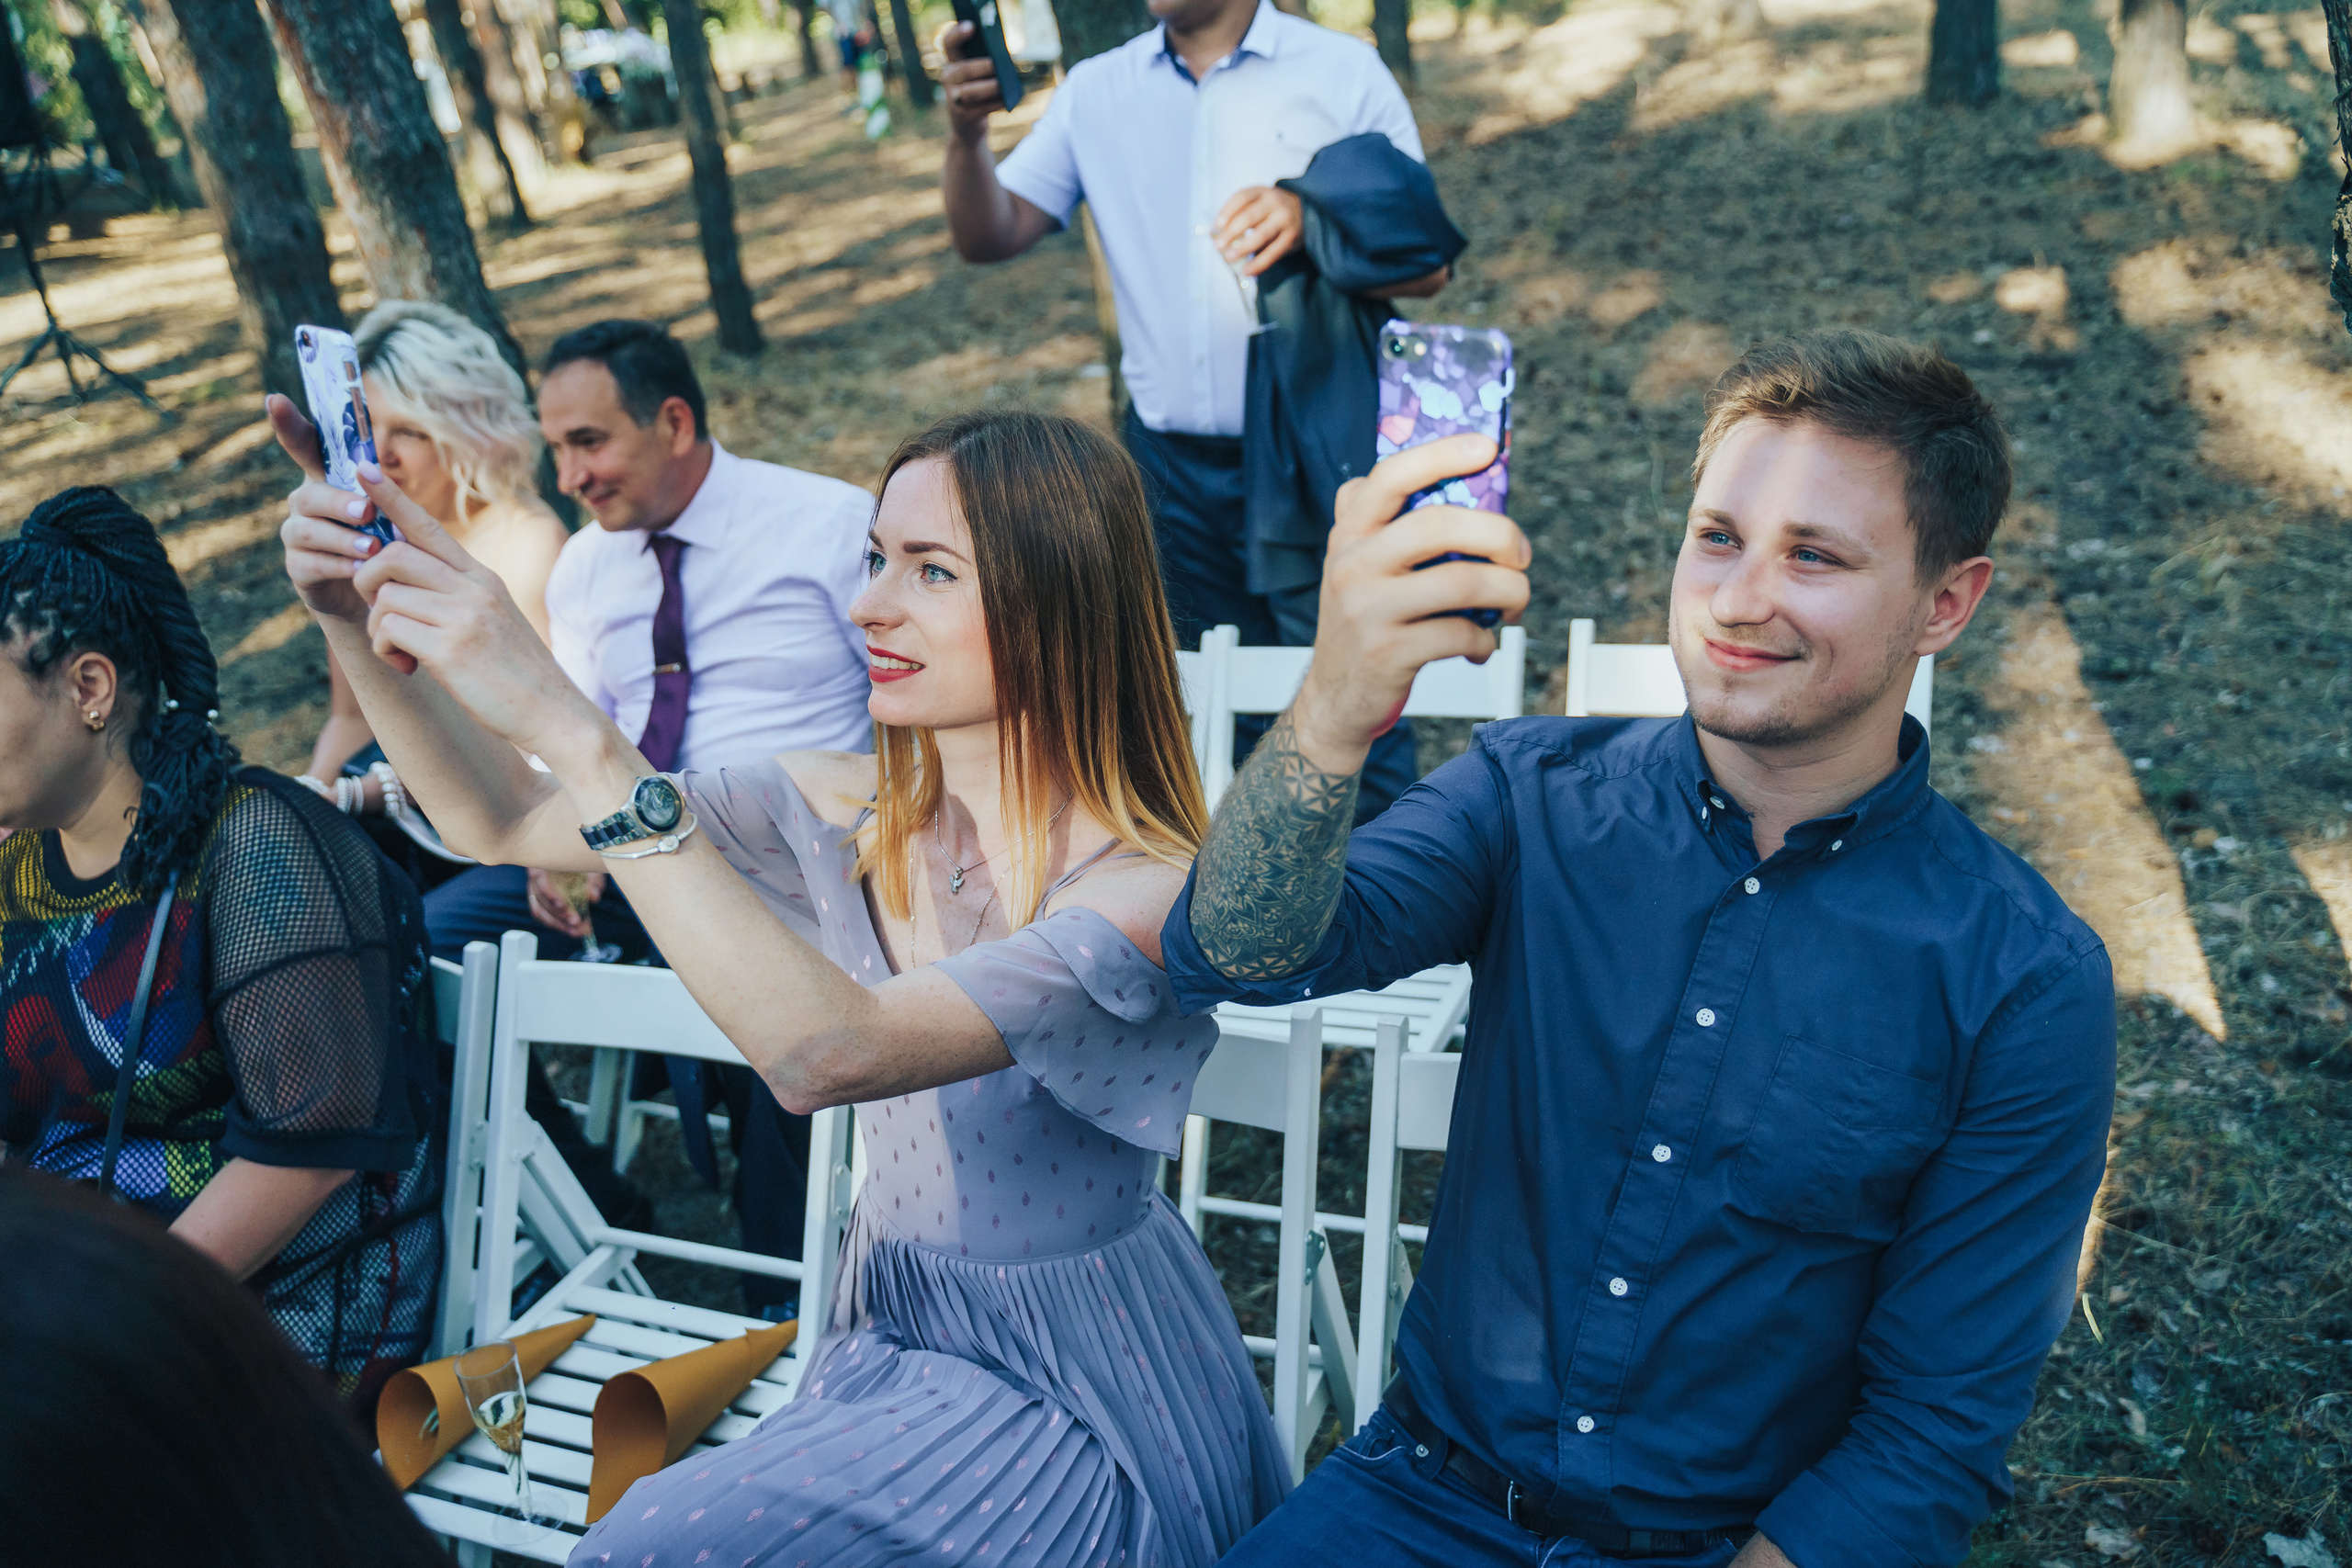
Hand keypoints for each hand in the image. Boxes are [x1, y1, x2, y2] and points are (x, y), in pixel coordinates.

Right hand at [270, 394, 383, 632]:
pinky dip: (338, 566)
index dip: (287, 423)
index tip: (274, 399)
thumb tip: (375, 478)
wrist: (375, 594)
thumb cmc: (385, 542)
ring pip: (308, 530)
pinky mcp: (298, 568)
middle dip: (339, 502)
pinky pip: (311, 563)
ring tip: (372, 548)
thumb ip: (381, 492)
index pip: (303, 446)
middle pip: (311, 495)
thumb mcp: (389, 513)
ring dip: (342, 537)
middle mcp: (304, 503)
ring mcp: (297, 536)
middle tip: (368, 512)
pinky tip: (360, 571)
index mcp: (325, 480)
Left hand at [341, 458, 608, 762]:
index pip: (429, 527)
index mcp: (482, 579)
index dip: (391, 497)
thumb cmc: (518, 676)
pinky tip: (407, 667)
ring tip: (400, 652)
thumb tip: (404, 586)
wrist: (554, 714)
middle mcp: (474, 589)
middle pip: (392, 555)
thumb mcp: (494, 621)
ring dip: (378, 628)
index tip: (363, 470)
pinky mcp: (449, 649)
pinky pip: (387, 630)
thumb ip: (457, 596)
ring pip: (384, 597)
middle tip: (376, 611)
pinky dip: (384, 650)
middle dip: (366, 581)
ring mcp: (463, 617)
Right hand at [527, 867, 601, 938]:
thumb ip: (593, 881)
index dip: (549, 892)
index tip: (563, 905)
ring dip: (558, 923)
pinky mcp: (540, 902)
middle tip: (576, 922)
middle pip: (540, 898)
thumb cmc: (583, 862)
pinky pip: (543, 916)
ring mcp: (535, 890)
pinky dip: (557, 925)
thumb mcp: (591, 868)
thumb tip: (593, 897)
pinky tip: (571, 930)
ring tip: (576, 931)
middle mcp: (535, 877)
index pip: (539, 877)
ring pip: (540, 910)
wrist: (580, 862)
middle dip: (559, 914)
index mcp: (544, 862)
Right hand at [937, 21, 1001, 142]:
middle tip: (996, 65)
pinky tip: (1006, 101)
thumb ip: (986, 62)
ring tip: (1002, 85)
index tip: (972, 26)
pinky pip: (980, 108)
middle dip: (981, 67)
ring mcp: (953, 98)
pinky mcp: (962, 115)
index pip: (949, 43)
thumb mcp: (979, 74)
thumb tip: (1003, 60)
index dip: (958, 33)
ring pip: (970, 92)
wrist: (968, 125)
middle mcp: (948, 78)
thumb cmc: (979, 91)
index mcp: (953, 62)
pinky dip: (995, 104)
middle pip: (963, 70)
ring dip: (988, 87)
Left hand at [1214, 186, 1303, 275]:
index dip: (1227, 211)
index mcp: (1262, 192)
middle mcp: (1274, 203)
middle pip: (1249, 216)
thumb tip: (1217, 235)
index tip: (1216, 226)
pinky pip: (1273, 252)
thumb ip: (1240, 214)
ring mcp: (1284, 220)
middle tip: (1218, 245)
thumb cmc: (1271, 211)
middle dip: (1231, 232)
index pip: (1242, 198)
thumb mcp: (1258, 203)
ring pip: (1262, 235)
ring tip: (1230, 257)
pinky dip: (1259, 263)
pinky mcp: (1291, 238)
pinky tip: (1247, 271)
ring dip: (1243, 248)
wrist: (1304, 211)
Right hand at [1292, 434, 1529, 770]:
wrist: (1334, 697)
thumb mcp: (1364, 566)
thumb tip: (1476, 485)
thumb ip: (1396, 525)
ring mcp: (1367, 608)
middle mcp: (1352, 563)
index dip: (1443, 454)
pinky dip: (1485, 640)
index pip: (1393, 476)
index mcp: (1350, 532)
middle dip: (1500, 534)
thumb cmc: (1367, 621)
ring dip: (1509, 591)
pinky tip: (1480, 645)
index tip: (1487, 448)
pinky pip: (1459, 633)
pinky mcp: (1387, 652)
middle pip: (1439, 524)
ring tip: (1515, 602)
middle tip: (1521, 554)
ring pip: (1461, 581)